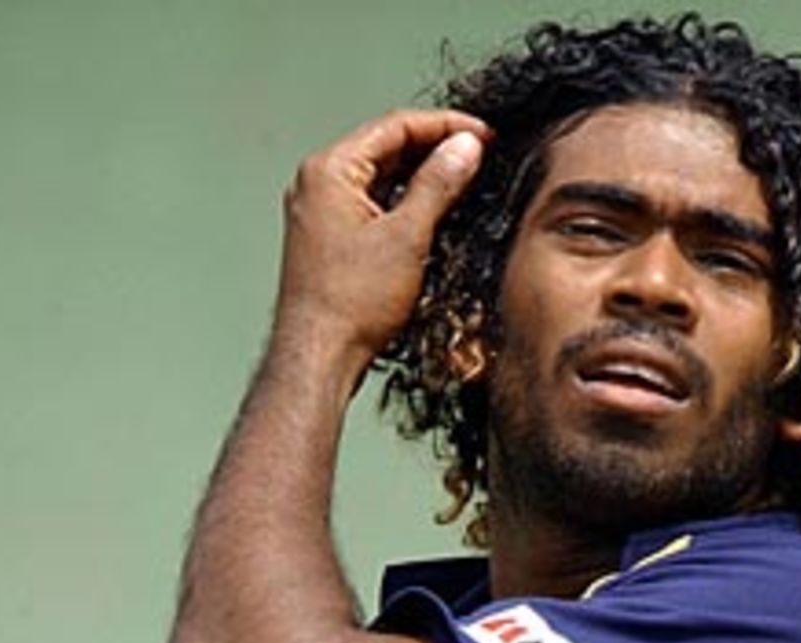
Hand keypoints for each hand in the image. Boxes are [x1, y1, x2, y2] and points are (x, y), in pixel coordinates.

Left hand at [273, 108, 487, 380]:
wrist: (318, 358)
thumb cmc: (350, 304)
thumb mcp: (406, 237)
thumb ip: (438, 184)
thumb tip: (464, 147)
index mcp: (330, 170)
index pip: (395, 126)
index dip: (445, 127)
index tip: (483, 135)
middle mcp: (318, 185)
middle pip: (386, 149)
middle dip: (434, 151)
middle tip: (478, 158)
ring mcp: (320, 214)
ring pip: (380, 180)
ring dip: (421, 180)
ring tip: (463, 185)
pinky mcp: (328, 241)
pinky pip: (370, 208)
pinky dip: (402, 206)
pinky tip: (431, 217)